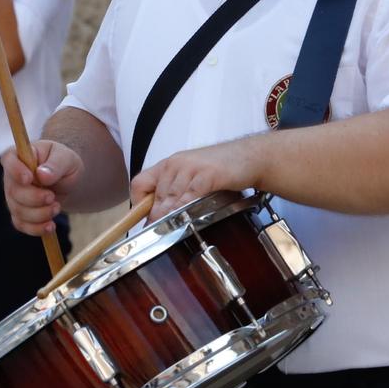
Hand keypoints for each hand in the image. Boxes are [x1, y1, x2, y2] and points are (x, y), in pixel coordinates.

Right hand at [3, 139, 82, 236]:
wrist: (67, 180)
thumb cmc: (64, 163)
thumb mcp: (66, 158)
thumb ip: (55, 164)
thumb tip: (42, 175)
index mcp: (19, 155)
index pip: (8, 159)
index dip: (16, 170)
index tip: (29, 178)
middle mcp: (11, 176)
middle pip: (13, 191)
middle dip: (34, 198)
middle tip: (52, 197)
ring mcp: (13, 196)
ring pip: (18, 210)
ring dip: (39, 214)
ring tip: (57, 207)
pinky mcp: (19, 213)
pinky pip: (21, 224)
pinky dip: (36, 228)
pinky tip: (50, 226)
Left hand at [129, 137, 265, 218]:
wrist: (250, 156)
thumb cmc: (222, 167)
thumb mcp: (192, 175)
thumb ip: (175, 191)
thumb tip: (158, 215)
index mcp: (169, 164)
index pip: (139, 183)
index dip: (138, 204)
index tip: (143, 219)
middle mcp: (176, 164)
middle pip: (155, 195)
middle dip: (155, 216)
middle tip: (157, 231)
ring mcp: (191, 168)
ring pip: (170, 197)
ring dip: (168, 215)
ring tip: (168, 228)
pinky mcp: (207, 174)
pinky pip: (190, 196)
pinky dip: (185, 209)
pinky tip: (186, 217)